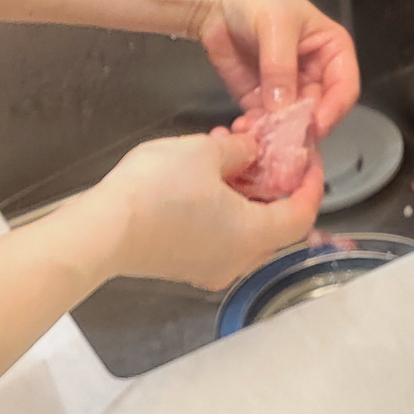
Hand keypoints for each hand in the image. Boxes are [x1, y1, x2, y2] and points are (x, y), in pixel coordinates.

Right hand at [91, 132, 319, 288]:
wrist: (102, 230)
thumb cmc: (159, 191)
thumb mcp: (206, 152)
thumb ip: (240, 150)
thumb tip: (252, 151)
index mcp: (253, 237)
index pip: (301, 215)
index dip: (310, 184)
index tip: (307, 157)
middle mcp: (236, 261)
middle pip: (274, 223)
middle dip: (273, 180)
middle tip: (266, 147)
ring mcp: (208, 266)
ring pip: (243, 227)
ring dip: (244, 188)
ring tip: (227, 148)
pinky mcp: (183, 263)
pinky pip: (218, 233)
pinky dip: (222, 204)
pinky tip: (203, 171)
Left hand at [188, 0, 359, 137]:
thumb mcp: (275, 25)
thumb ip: (280, 66)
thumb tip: (282, 108)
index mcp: (333, 52)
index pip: (344, 89)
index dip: (333, 110)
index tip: (313, 127)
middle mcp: (316, 76)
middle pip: (319, 113)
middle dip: (302, 130)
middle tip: (284, 145)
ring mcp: (288, 91)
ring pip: (293, 125)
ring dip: (278, 137)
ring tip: (258, 140)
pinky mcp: (261, 100)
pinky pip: (265, 125)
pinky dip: (257, 133)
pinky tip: (243, 133)